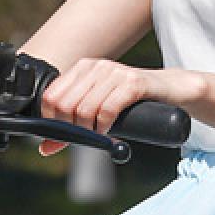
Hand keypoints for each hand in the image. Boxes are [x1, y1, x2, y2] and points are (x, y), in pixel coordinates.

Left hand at [35, 60, 203, 155]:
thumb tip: (45, 148)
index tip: (62, 134)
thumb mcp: (98, 109)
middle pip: (65, 105)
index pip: (51, 96)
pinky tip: (108, 131)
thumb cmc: (132, 101)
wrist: (169, 88)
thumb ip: (72, 125)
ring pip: (85, 109)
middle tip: (84, 136)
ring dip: (89, 130)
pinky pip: (108, 109)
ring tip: (99, 134)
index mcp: (82, 69)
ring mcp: (114, 72)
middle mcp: (96, 67)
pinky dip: (104, 127)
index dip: (52, 120)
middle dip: (71, 128)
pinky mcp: (133, 82)